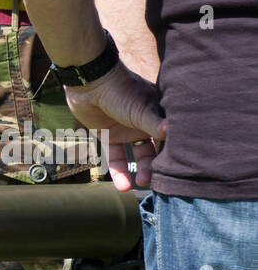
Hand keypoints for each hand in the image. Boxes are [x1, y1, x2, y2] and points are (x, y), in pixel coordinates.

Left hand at [65, 61, 166, 188]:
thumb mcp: (141, 109)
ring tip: (140, 183)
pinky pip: (116, 157)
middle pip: (156, 149)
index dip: (175, 152)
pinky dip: (119, 171)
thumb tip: (172, 133)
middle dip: (157, 166)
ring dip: (139, 171)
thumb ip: (155, 123)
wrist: (89, 83)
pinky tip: (123, 185)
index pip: (171, 137)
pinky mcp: (109, 137)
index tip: (179, 169)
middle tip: (156, 180)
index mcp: (159, 114)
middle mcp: (146, 124)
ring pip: (137, 156)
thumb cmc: (120, 91)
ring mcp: (128, 131)